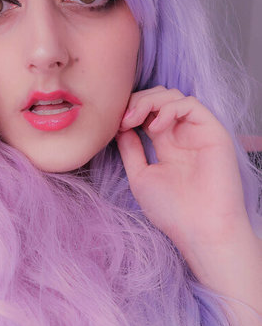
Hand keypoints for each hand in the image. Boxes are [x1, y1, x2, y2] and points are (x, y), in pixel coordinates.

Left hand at [116, 86, 251, 271]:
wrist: (200, 230)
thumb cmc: (172, 210)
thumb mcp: (140, 176)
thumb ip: (131, 149)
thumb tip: (118, 127)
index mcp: (166, 144)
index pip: (147, 112)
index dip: (129, 110)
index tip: (114, 123)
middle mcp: (182, 134)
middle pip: (158, 98)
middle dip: (136, 101)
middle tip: (123, 120)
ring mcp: (197, 132)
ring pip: (173, 96)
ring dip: (149, 101)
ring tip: (135, 120)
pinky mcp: (212, 132)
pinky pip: (191, 104)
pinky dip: (169, 107)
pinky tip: (155, 126)